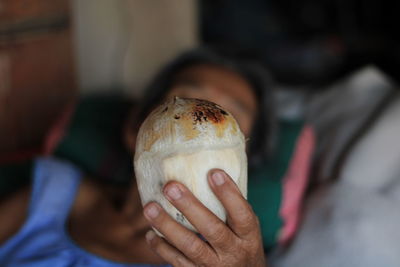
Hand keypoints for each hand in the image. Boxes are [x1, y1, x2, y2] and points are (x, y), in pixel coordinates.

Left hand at [143, 169, 266, 266]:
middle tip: (170, 187)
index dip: (229, 194)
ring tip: (150, 208)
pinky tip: (151, 233)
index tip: (214, 173)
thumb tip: (212, 172)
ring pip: (190, 246)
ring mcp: (215, 266)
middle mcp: (233, 252)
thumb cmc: (242, 245)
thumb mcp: (247, 230)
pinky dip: (162, 247)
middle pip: (212, 229)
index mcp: (249, 236)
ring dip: (168, 226)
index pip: (242, 214)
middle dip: (190, 206)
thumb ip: (233, 208)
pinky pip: (178, 262)